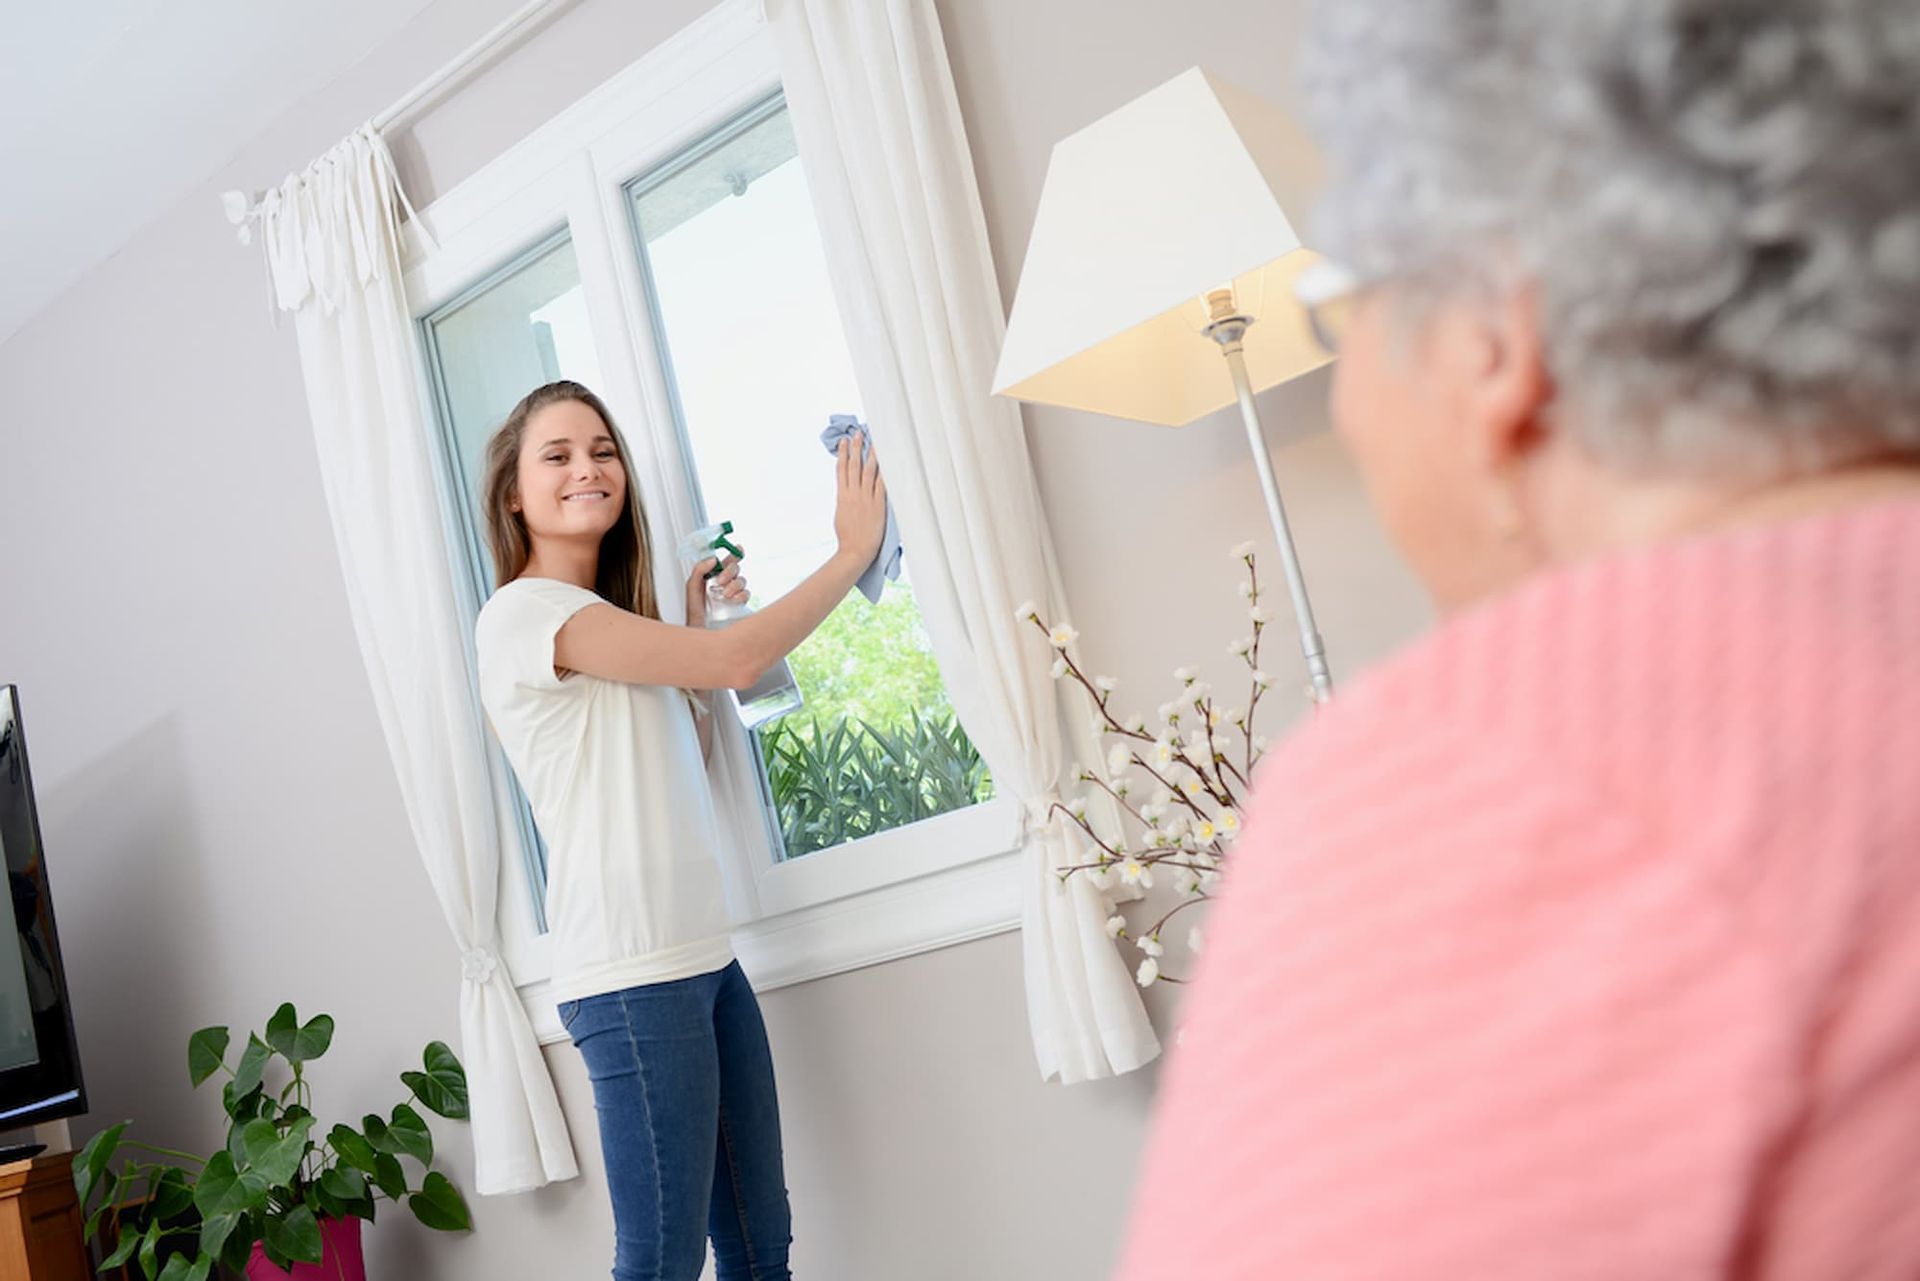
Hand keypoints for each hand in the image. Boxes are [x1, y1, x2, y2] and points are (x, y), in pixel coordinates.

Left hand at [685, 546, 747, 625]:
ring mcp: (733, 593)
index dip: (734, 553)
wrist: (700, 629)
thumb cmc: (695, 611)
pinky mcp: (740, 603)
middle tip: (720, 581)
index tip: (738, 549)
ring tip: (724, 594)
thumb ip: (700, 569)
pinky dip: (740, 595)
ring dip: (734, 585)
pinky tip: (732, 600)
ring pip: (742, 580)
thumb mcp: (692, 587)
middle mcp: (725, 582)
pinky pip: (746, 594)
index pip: (725, 561)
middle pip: (735, 568)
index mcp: (713, 576)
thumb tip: (713, 559)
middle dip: (729, 571)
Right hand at [832, 436, 887, 565]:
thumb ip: (844, 501)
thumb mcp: (840, 515)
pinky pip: (881, 484)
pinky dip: (884, 472)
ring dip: (870, 455)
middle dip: (855, 448)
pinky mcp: (878, 505)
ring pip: (868, 471)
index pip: (841, 470)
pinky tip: (887, 462)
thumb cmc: (848, 537)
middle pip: (854, 466)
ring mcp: (866, 498)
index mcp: (842, 496)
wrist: (855, 551)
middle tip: (858, 433)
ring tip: (872, 441)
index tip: (843, 442)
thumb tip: (847, 492)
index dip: (842, 454)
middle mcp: (853, 494)